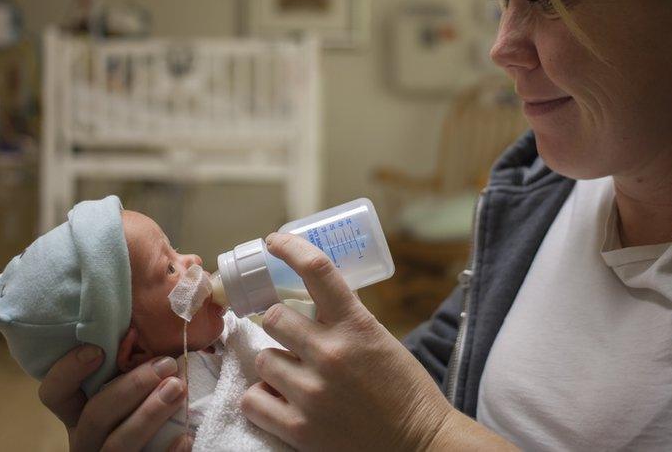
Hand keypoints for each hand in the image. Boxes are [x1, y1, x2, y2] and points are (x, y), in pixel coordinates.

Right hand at [39, 345, 191, 451]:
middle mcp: (86, 438)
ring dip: (148, 415)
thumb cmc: (145, 404)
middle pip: (94, 416)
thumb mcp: (127, 385)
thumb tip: (145, 322)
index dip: (68, 371)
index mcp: (78, 413)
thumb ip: (129, 363)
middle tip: (166, 365)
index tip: (98, 350)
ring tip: (178, 389)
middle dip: (130, 388)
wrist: (156, 444)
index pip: (54, 393)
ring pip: (117, 444)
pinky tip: (185, 436)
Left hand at [240, 233, 457, 450]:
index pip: (317, 270)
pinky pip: (253, 400)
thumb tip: (309, 302)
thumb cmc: (403, 392)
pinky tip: (281, 401)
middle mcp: (332, 354)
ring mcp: (313, 393)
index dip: (289, 247)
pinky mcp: (300, 430)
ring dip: (274, 365)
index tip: (274, 241)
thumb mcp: (380, 341)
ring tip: (294, 377)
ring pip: (262, 359)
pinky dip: (262, 400)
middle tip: (289, 337)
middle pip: (274, 317)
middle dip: (279, 325)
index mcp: (357, 326)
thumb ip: (345, 322)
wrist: (419, 446)